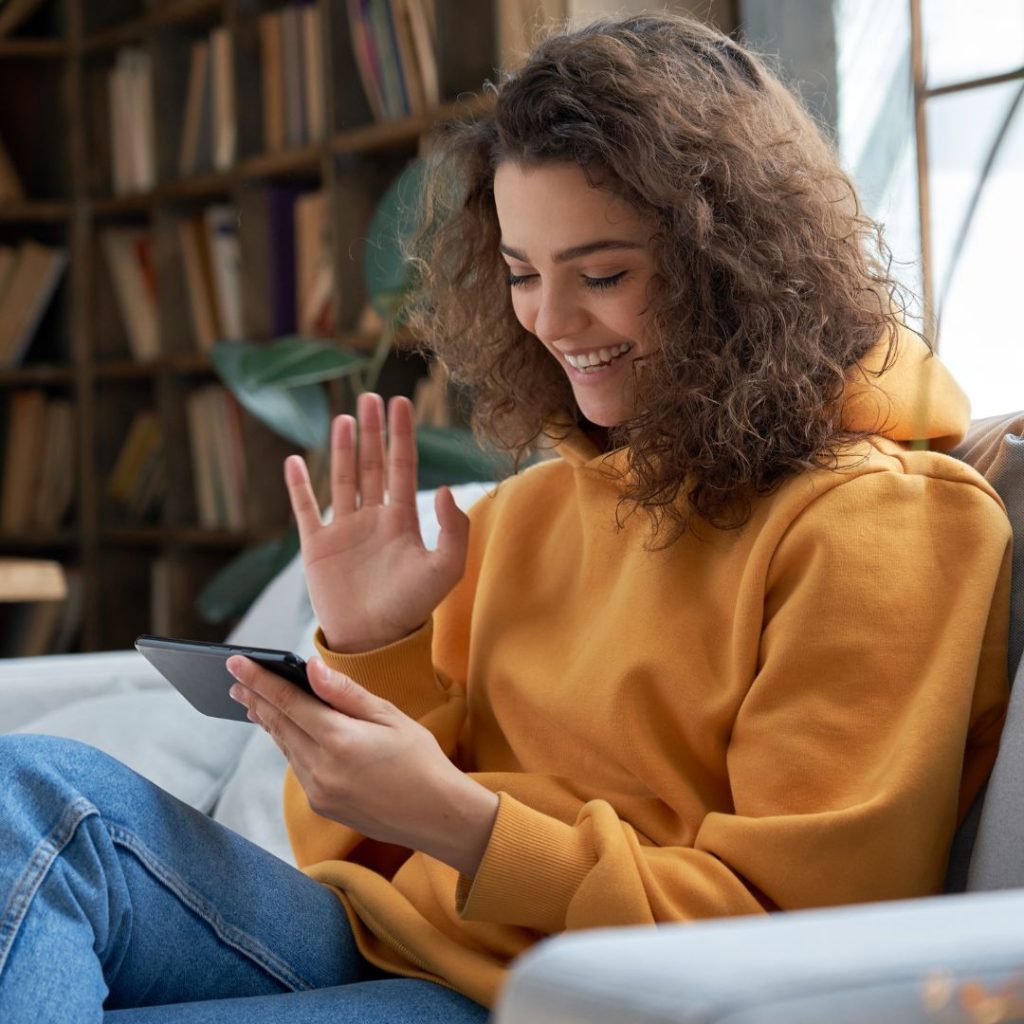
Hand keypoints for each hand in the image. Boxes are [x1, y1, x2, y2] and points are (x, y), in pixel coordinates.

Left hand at [227, 654, 498, 877]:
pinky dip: (289, 745)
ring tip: (254, 702)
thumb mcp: (390, 717)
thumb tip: (311, 668)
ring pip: (285, 747)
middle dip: (256, 699)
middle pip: (278, 725)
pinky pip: (297, 767)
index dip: (260, 680)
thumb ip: (346, 693)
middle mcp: (322, 769)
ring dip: (269, 722)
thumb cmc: (421, 759)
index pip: (289, 702)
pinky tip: (288, 732)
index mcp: (340, 740)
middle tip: (234, 681)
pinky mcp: (322, 805)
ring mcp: (318, 791)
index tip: (235, 663)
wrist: (437, 816)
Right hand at [285, 393, 469, 652]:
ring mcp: (343, 530)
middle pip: (371, 464)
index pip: (402, 466)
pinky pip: (305, 508)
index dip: (402, 435)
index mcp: (402, 520)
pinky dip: (298, 486)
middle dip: (372, 431)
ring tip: (345, 418)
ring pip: (342, 478)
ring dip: (342, 448)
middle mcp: (373, 519)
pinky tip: (295, 461)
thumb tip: (441, 488)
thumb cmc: (411, 608)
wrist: (373, 641)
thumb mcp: (444, 570)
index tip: (401, 402)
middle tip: (371, 397)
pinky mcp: (316, 547)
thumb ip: (452, 530)